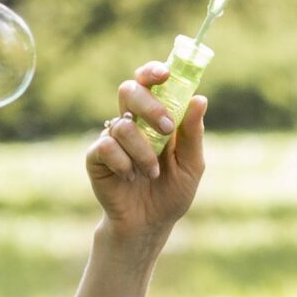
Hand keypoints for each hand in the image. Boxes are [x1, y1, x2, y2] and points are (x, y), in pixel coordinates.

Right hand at [85, 64, 206, 245]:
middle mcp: (131, 122)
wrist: (150, 224)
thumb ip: (193, 134)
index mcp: (154, 118)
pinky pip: (106, 147)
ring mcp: (111, 138)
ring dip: (143, 151)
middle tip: (166, 128)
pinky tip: (130, 177)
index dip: (153, 71)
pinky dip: (124, 163)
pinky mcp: (96, 157)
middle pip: (129, 90)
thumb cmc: (171, 193)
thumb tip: (200, 99)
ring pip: (122, 124)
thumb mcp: (191, 165)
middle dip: (150, 106)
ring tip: (152, 173)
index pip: (149, 83)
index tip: (165, 73)